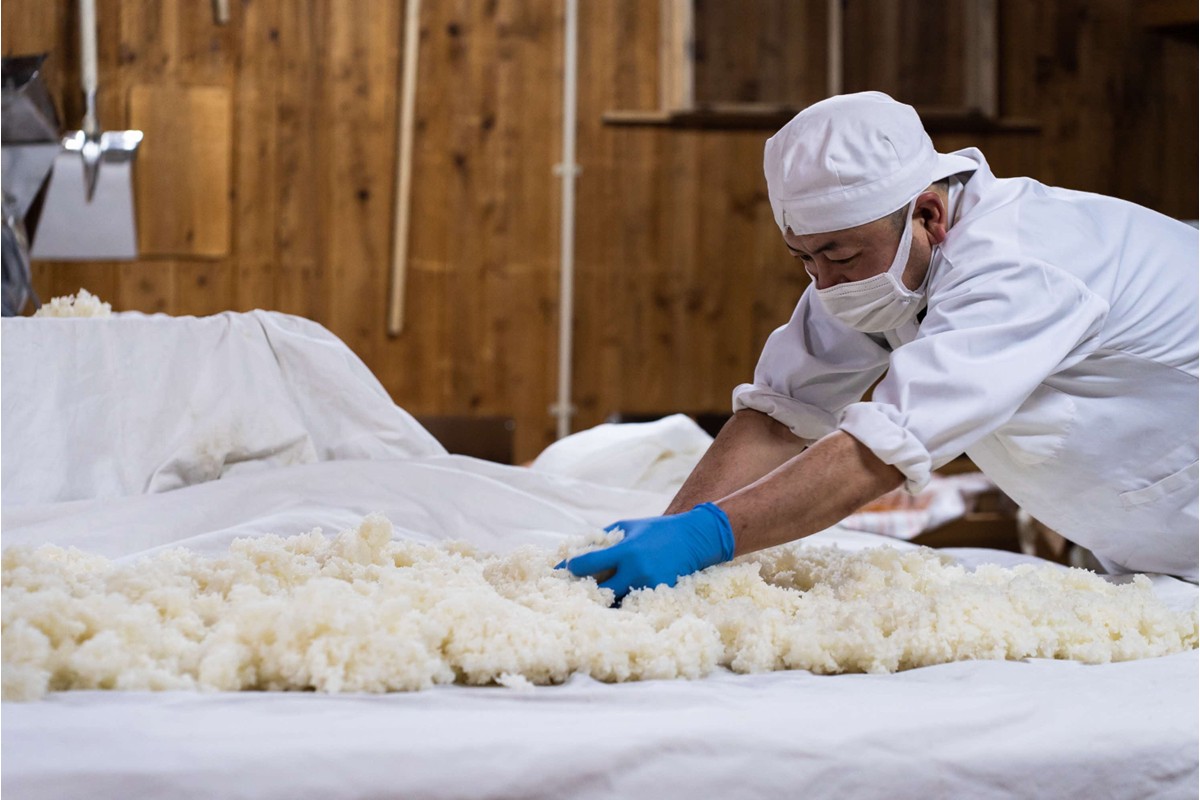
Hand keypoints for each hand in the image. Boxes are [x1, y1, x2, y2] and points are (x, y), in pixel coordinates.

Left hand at [563, 503, 734, 601]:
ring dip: (602, 601)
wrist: (693, 539)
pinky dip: (621, 603)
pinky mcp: (658, 596)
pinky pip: (632, 604)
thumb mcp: (627, 526)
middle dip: (584, 591)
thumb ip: (603, 539)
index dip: (573, 567)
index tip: (567, 568)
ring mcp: (648, 587)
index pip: (589, 565)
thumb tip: (578, 551)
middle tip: (572, 589)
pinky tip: (612, 600)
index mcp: (626, 551)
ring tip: (589, 597)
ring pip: (615, 603)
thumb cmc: (656, 529)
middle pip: (600, 592)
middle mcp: (636, 572)